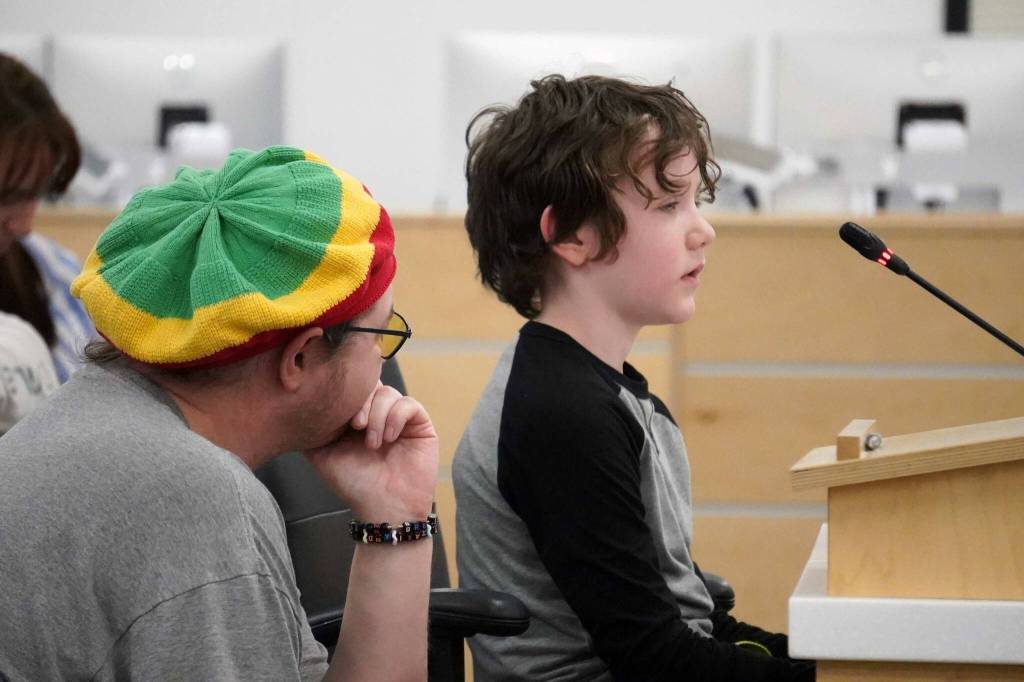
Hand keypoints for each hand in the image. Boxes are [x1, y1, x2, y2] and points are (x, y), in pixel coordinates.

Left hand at [303, 382, 438, 521]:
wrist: (384, 509)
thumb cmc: (354, 485)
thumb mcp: (322, 455)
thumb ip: (310, 431)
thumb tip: (293, 407)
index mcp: (355, 416)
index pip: (350, 388)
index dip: (344, 395)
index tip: (338, 417)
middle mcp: (377, 413)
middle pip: (369, 383)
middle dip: (361, 401)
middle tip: (356, 426)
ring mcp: (399, 417)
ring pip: (389, 392)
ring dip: (378, 416)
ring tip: (373, 443)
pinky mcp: (419, 424)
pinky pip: (409, 404)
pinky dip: (396, 417)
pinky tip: (389, 439)